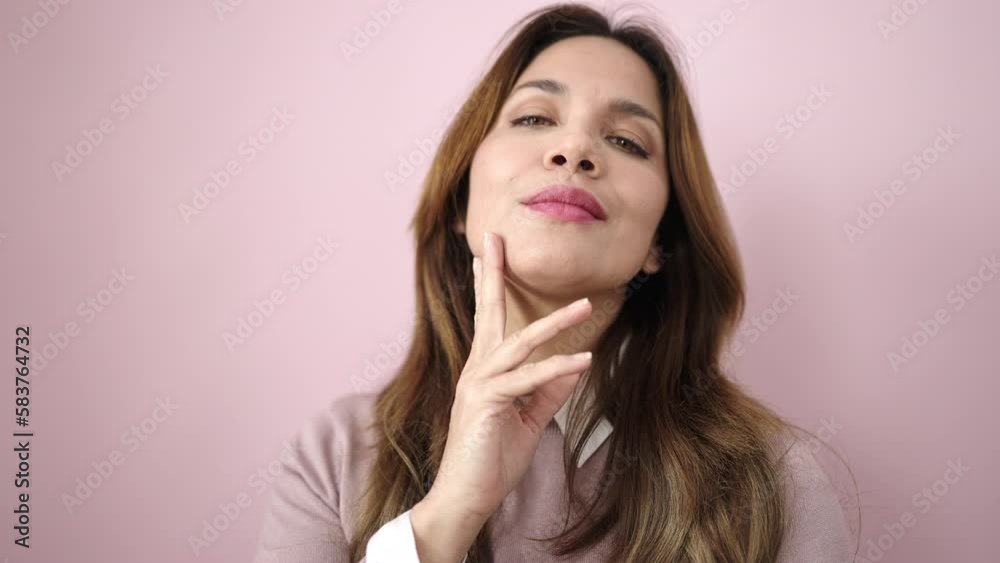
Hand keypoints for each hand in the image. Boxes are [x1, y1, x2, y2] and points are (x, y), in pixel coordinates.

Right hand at [427, 230, 593, 520]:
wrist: (465, 497)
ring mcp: (479, 384)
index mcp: (485, 371)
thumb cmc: (491, 460)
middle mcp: (477, 369)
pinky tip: (582, 358)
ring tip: (585, 303)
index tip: (489, 254)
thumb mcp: (529, 420)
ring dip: (554, 321)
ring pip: (519, 342)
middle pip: (488, 312)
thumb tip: (574, 363)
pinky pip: (529, 380)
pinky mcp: (486, 402)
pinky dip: (558, 368)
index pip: (491, 321)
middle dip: (494, 272)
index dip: (492, 286)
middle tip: (494, 236)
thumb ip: (549, 391)